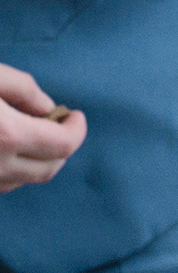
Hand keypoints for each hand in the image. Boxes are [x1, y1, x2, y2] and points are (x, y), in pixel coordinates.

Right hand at [0, 63, 84, 192]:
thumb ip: (22, 89)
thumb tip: (47, 108)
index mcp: (7, 135)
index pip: (63, 144)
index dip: (76, 131)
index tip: (77, 117)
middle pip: (50, 168)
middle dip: (61, 147)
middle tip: (58, 125)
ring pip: (26, 179)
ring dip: (39, 160)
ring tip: (33, 134)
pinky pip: (3, 183)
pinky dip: (15, 169)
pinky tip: (8, 149)